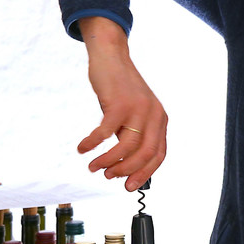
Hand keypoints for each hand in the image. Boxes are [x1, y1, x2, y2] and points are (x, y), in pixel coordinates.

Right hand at [77, 16, 167, 191]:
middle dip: (126, 171)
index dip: (144, 173)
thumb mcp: (134, 113)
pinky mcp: (119, 103)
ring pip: (126, 147)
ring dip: (108, 161)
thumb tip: (124, 166)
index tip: (129, 186)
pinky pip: (105, 132)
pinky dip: (92, 144)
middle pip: (144, 154)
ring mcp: (138, 108)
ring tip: (94, 167)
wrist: (112, 57)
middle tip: (109, 177)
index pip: (158, 155)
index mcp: (160, 119)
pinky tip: (83, 148)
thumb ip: (134, 134)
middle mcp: (153, 114)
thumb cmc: (120, 89)